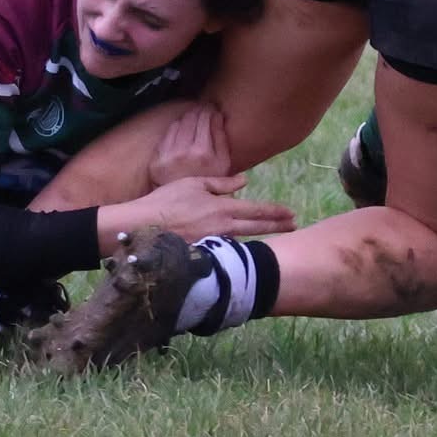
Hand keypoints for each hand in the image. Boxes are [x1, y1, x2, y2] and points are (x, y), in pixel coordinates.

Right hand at [106, 175, 293, 244]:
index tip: (291, 213)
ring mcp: (215, 244)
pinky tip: (245, 249)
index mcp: (222, 209)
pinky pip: (227, 251)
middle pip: (256, 228)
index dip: (275, 212)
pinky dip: (239, 248)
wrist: (142, 227)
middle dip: (277, 226)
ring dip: (260, 237)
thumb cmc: (166, 201)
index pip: (256, 210)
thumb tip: (244, 181)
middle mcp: (223, 229)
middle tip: (294, 225)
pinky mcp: (205, 255)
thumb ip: (220, 183)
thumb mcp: (193, 183)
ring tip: (274, 234)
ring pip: (243, 240)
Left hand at [147, 102, 230, 185]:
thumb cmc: (209, 180)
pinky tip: (182, 131)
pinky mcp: (157, 158)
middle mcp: (185, 152)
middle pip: (192, 118)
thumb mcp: (224, 164)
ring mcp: (169, 155)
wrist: (185, 203)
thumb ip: (222, 138)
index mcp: (204, 153)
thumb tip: (217, 114)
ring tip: (194, 119)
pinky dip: (176, 128)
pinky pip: (167, 133)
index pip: (206, 119)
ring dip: (187, 118)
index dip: (210, 110)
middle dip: (199, 111)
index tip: (212, 108)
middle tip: (203, 110)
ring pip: (179, 122)